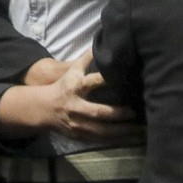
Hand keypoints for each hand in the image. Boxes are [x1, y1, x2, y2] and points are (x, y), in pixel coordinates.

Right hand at [0, 54, 140, 140]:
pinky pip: (99, 140)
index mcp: (75, 88)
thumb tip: (100, 42)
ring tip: (139, 130)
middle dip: (117, 113)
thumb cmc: (63, 87)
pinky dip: (115, 140)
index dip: (104, 80)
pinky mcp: (79, 136)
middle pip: (98, 112)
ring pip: (101, 131)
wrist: (44, 109)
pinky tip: (129, 138)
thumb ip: (86, 59)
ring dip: (120, 131)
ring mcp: (77, 124)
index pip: (91, 82)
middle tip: (134, 112)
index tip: (121, 79)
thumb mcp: (72, 71)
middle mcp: (76, 107)